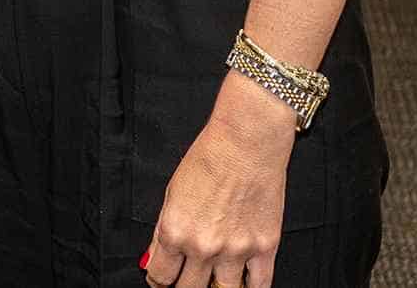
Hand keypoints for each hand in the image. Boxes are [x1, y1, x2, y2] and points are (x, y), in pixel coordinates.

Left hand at [142, 78, 293, 287]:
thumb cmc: (208, 159)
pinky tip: (242, 281)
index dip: (158, 281)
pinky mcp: (264, 248)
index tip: (163, 279)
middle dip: (184, 286)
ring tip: (213, 279)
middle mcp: (203, 246)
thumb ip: (162, 232)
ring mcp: (236, 251)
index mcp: (175, 232)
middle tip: (187, 277)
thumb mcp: (171, 193)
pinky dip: (249, 287)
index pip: (160, 277)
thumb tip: (152, 259)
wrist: (246, 143)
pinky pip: (259, 286)